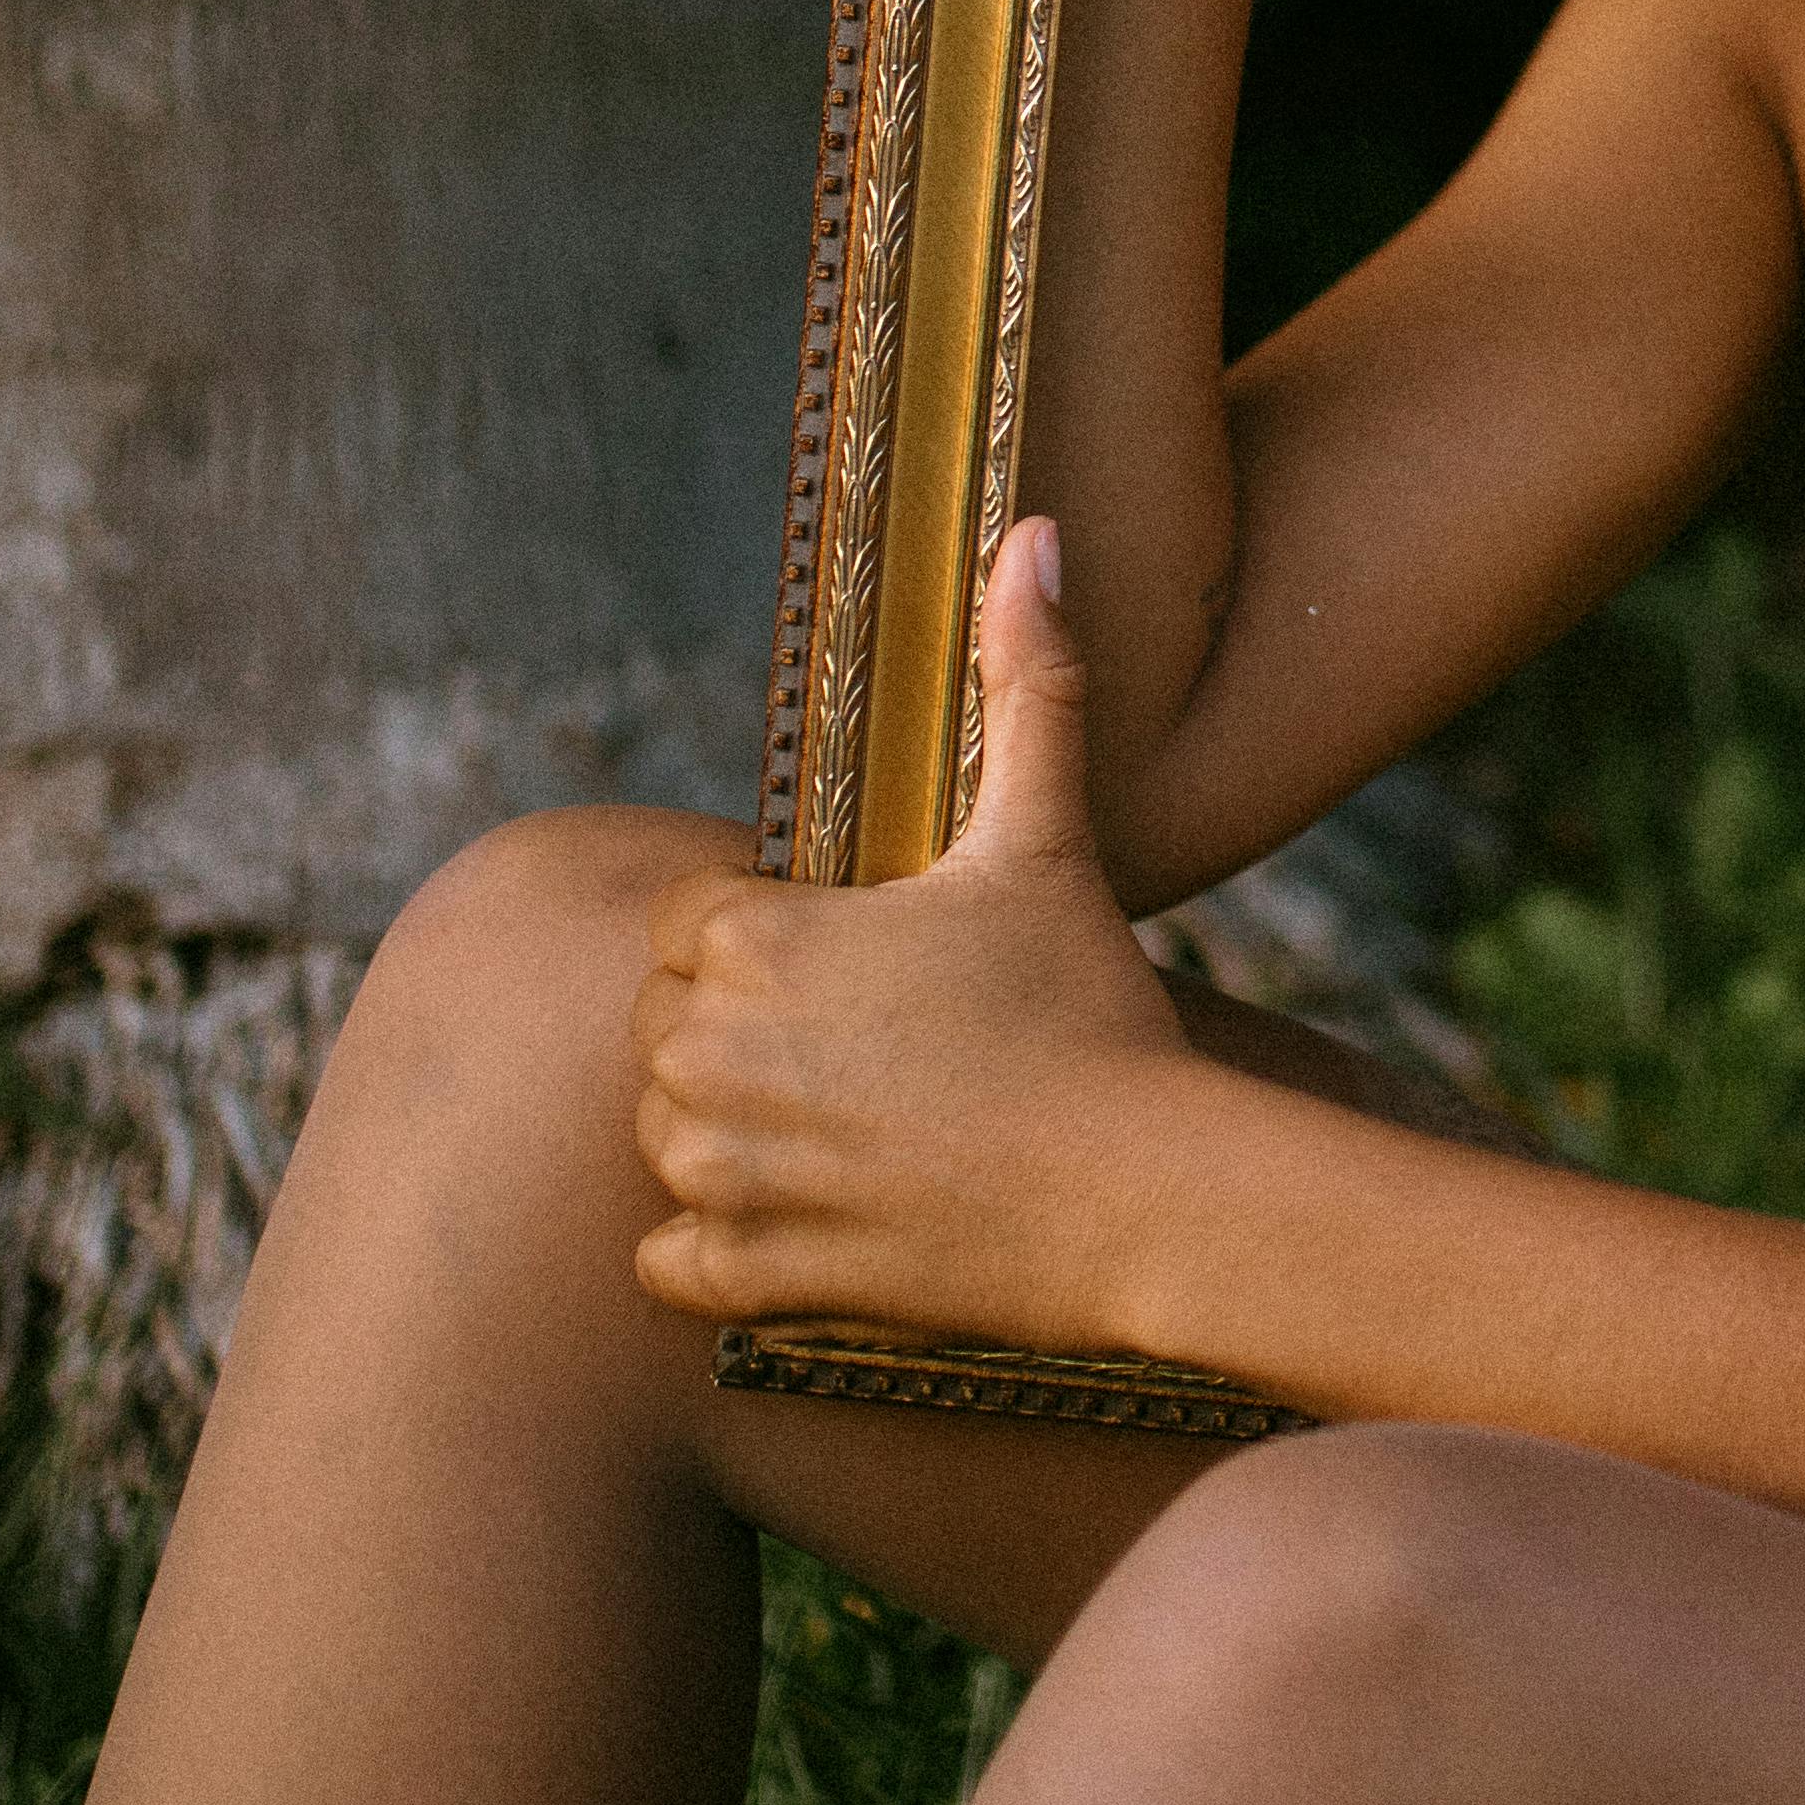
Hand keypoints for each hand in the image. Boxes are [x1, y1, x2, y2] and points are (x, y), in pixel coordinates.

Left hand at [632, 523, 1220, 1349]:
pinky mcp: (748, 1272)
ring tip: (849, 1128)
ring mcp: (724, 1170)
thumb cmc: (1091, 1003)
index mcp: (755, 939)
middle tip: (870, 1050)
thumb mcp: (1049, 836)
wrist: (1142, 1190)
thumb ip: (1030, 679)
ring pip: (663, 1137)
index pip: (685, 926)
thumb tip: (1037, 532)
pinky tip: (809, 1216)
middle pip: (667, 1029)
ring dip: (729, 1133)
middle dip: (742, 1033)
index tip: (859, 965)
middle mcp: (710, 1051)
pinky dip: (714, 1246)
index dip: (765, 940)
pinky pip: (668, 1257)